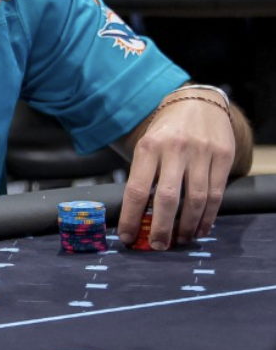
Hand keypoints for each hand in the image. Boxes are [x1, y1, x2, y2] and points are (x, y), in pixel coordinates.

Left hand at [118, 93, 236, 247]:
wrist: (198, 103)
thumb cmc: (166, 132)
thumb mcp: (146, 146)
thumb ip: (142, 176)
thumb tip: (136, 217)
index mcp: (149, 148)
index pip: (137, 190)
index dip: (132, 218)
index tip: (127, 237)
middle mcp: (176, 149)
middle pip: (168, 198)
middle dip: (162, 228)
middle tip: (157, 246)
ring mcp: (202, 152)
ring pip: (196, 200)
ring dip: (188, 226)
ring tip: (180, 240)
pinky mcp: (223, 156)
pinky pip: (216, 194)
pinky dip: (208, 216)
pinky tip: (200, 228)